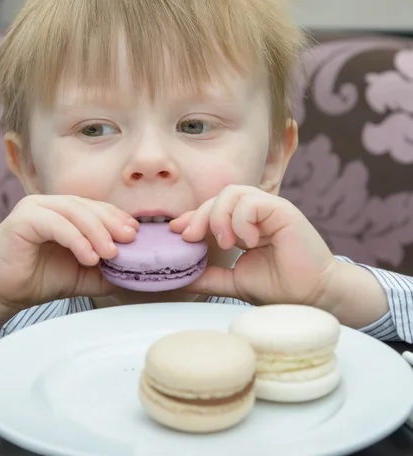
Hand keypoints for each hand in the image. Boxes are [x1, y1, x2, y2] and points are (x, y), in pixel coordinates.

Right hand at [0, 195, 138, 311]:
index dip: (116, 217)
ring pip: (74, 211)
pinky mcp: (22, 219)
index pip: (95, 207)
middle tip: (129, 240)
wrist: (1, 294)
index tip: (135, 233)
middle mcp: (48, 204)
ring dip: (97, 232)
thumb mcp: (83, 274)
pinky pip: (57, 224)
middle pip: (88, 206)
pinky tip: (89, 257)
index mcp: (62, 211)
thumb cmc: (39, 280)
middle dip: (112, 223)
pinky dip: (77, 239)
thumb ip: (107, 268)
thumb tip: (137, 268)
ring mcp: (34, 208)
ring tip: (111, 253)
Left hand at [170, 185, 339, 309]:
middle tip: (190, 238)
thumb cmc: (279, 287)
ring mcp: (270, 209)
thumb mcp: (233, 281)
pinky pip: (252, 201)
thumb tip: (179, 277)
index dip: (192, 217)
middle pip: (218, 197)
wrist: (312, 297)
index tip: (176, 233)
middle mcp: (256, 213)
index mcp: (244, 225)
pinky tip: (248, 241)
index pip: (212, 209)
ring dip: (220, 216)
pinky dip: (242, 220)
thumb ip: (209, 276)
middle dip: (199, 215)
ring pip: (233, 192)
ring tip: (226, 242)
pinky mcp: (283, 210)